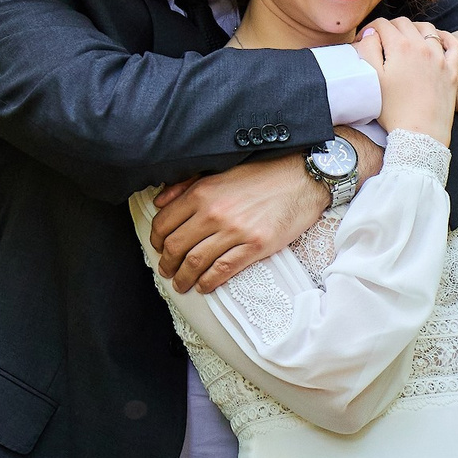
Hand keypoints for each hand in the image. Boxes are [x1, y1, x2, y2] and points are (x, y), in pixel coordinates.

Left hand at [152, 156, 325, 292]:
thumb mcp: (219, 172)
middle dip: (167, 263)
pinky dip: (209, 282)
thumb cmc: (262, 175)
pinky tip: (204, 286)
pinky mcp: (255, 246)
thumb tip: (160, 201)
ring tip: (181, 284)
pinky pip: (223, 270)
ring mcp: (235, 230)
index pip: (165, 223)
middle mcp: (214, 212)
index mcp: (202, 192)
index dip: (156, 240)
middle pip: (176, 246)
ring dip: (184, 278)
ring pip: (196, 261)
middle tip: (166, 271)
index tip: (158, 248)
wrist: (302, 179)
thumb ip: (186, 185)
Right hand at [365, 16, 457, 145]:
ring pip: (428, 29)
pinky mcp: (452, 71)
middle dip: (389, 27)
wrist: (420, 134)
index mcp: (400, 47)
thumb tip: (371, 34)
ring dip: (414, 29)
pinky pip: (454, 45)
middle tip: (382, 41)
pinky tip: (438, 40)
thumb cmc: (392, 109)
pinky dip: (445, 38)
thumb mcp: (372, 78)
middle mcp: (422, 46)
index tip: (364, 41)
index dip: (370, 30)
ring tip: (406, 39)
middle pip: (404, 23)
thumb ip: (368, 50)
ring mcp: (440, 58)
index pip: (382, 24)